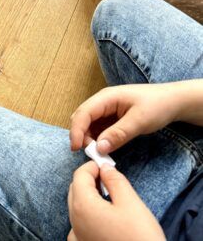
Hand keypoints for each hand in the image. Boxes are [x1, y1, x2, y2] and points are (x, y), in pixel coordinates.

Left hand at [67, 161, 164, 240]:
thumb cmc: (140, 237)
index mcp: (83, 205)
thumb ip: (115, 180)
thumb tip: (105, 168)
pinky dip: (87, 215)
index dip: (93, 166)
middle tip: (109, 179)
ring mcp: (76, 235)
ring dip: (88, 196)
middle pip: (75, 189)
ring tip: (109, 196)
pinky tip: (104, 218)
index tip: (107, 166)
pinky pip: (78, 224)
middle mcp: (74, 220)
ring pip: (76, 206)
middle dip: (89, 180)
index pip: (79, 175)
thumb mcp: (131, 203)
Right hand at [69, 82, 186, 154]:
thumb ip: (118, 134)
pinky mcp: (110, 116)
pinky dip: (97, 138)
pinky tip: (105, 147)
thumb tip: (98, 148)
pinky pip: (97, 127)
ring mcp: (106, 109)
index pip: (83, 113)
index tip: (76, 148)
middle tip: (90, 153)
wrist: (174, 101)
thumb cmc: (158, 106)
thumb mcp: (140, 121)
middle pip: (81, 117)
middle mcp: (102, 101)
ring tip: (99, 152)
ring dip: (88, 137)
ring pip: (87, 123)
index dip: (77, 130)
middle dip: (81, 135)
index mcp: (106, 97)